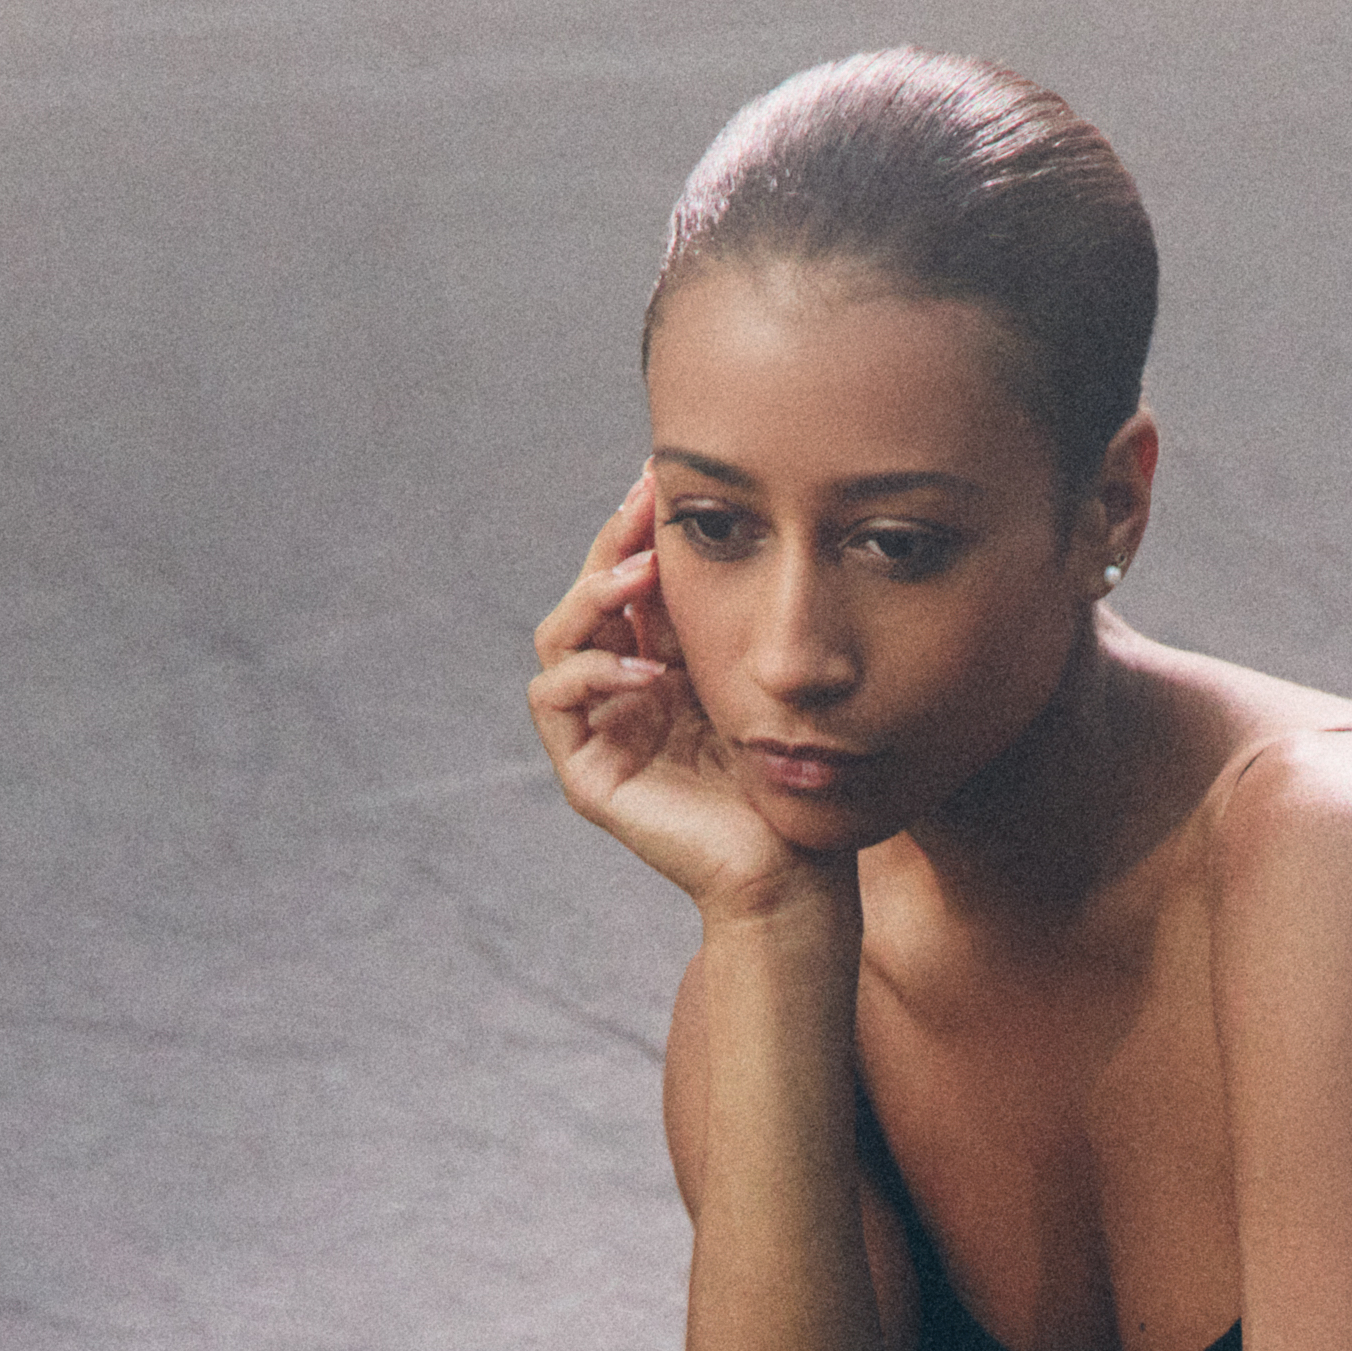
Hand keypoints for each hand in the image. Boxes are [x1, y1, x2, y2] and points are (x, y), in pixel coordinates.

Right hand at [526, 482, 805, 914]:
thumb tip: (722, 519)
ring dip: (592, 597)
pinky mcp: (587, 774)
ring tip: (640, 577)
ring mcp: (599, 732)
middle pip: (589, 597)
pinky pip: (554, 699)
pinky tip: (645, 668)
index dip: (636, 530)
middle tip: (644, 505)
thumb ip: (727, 611)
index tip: (660, 480)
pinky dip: (592, 671)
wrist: (798, 869)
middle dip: (612, 545)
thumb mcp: (757, 670)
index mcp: (662, 665)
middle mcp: (622, 693)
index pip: (629, 582)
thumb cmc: (794, 777)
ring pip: (558, 637)